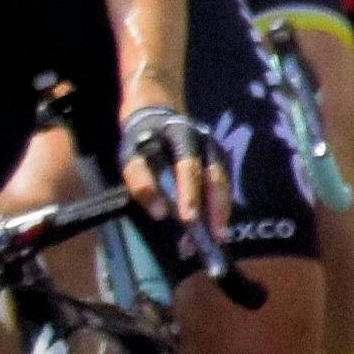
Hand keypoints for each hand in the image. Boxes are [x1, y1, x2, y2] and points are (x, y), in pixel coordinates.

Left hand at [119, 102, 223, 245]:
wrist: (155, 116)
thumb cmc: (141, 141)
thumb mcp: (130, 156)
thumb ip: (140, 181)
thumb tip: (160, 213)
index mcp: (181, 134)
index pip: (188, 166)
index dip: (189, 193)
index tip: (188, 219)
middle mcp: (205, 141)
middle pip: (213, 176)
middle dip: (213, 207)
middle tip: (213, 236)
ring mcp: (215, 150)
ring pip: (222, 183)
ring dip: (221, 211)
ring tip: (218, 238)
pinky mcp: (220, 161)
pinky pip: (223, 187)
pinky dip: (220, 207)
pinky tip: (216, 227)